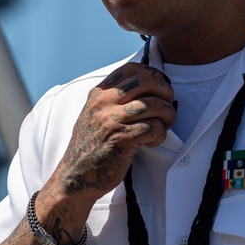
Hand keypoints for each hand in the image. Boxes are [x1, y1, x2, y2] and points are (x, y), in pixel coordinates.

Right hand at [55, 62, 174, 200]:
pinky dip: (159, 135)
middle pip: (145, 81)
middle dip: (165, 92)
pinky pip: (152, 128)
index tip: (160, 87)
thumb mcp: (94, 114)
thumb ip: (114, 100)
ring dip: (167, 115)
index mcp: (99, 94)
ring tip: (163, 125)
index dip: (153, 74)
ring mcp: (111, 120)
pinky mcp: (121, 139)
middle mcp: (104, 103)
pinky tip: (152, 142)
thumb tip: (147, 87)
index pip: (131, 69)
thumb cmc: (90, 146)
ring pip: (153, 104)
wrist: (76, 176)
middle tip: (167, 105)